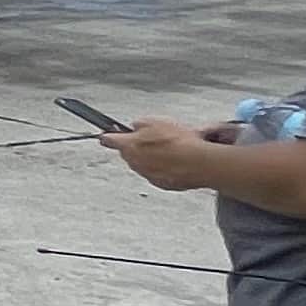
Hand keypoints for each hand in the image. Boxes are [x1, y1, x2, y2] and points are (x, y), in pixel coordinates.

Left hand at [103, 118, 223, 189]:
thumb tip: (136, 125)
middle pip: (129, 153)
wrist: (200, 163)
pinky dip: (165, 168)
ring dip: (153, 157)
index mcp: (128, 146)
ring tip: (172, 149)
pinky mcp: (162, 184)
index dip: (108, 136)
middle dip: (138, 146)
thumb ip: (140, 123)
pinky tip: (179, 161)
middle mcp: (135, 163)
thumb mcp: (155, 121)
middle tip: (154, 139)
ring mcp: (148, 175)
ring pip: (144, 164)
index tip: (106, 136)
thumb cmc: (179, 142)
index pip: (109, 140)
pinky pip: (159, 174)